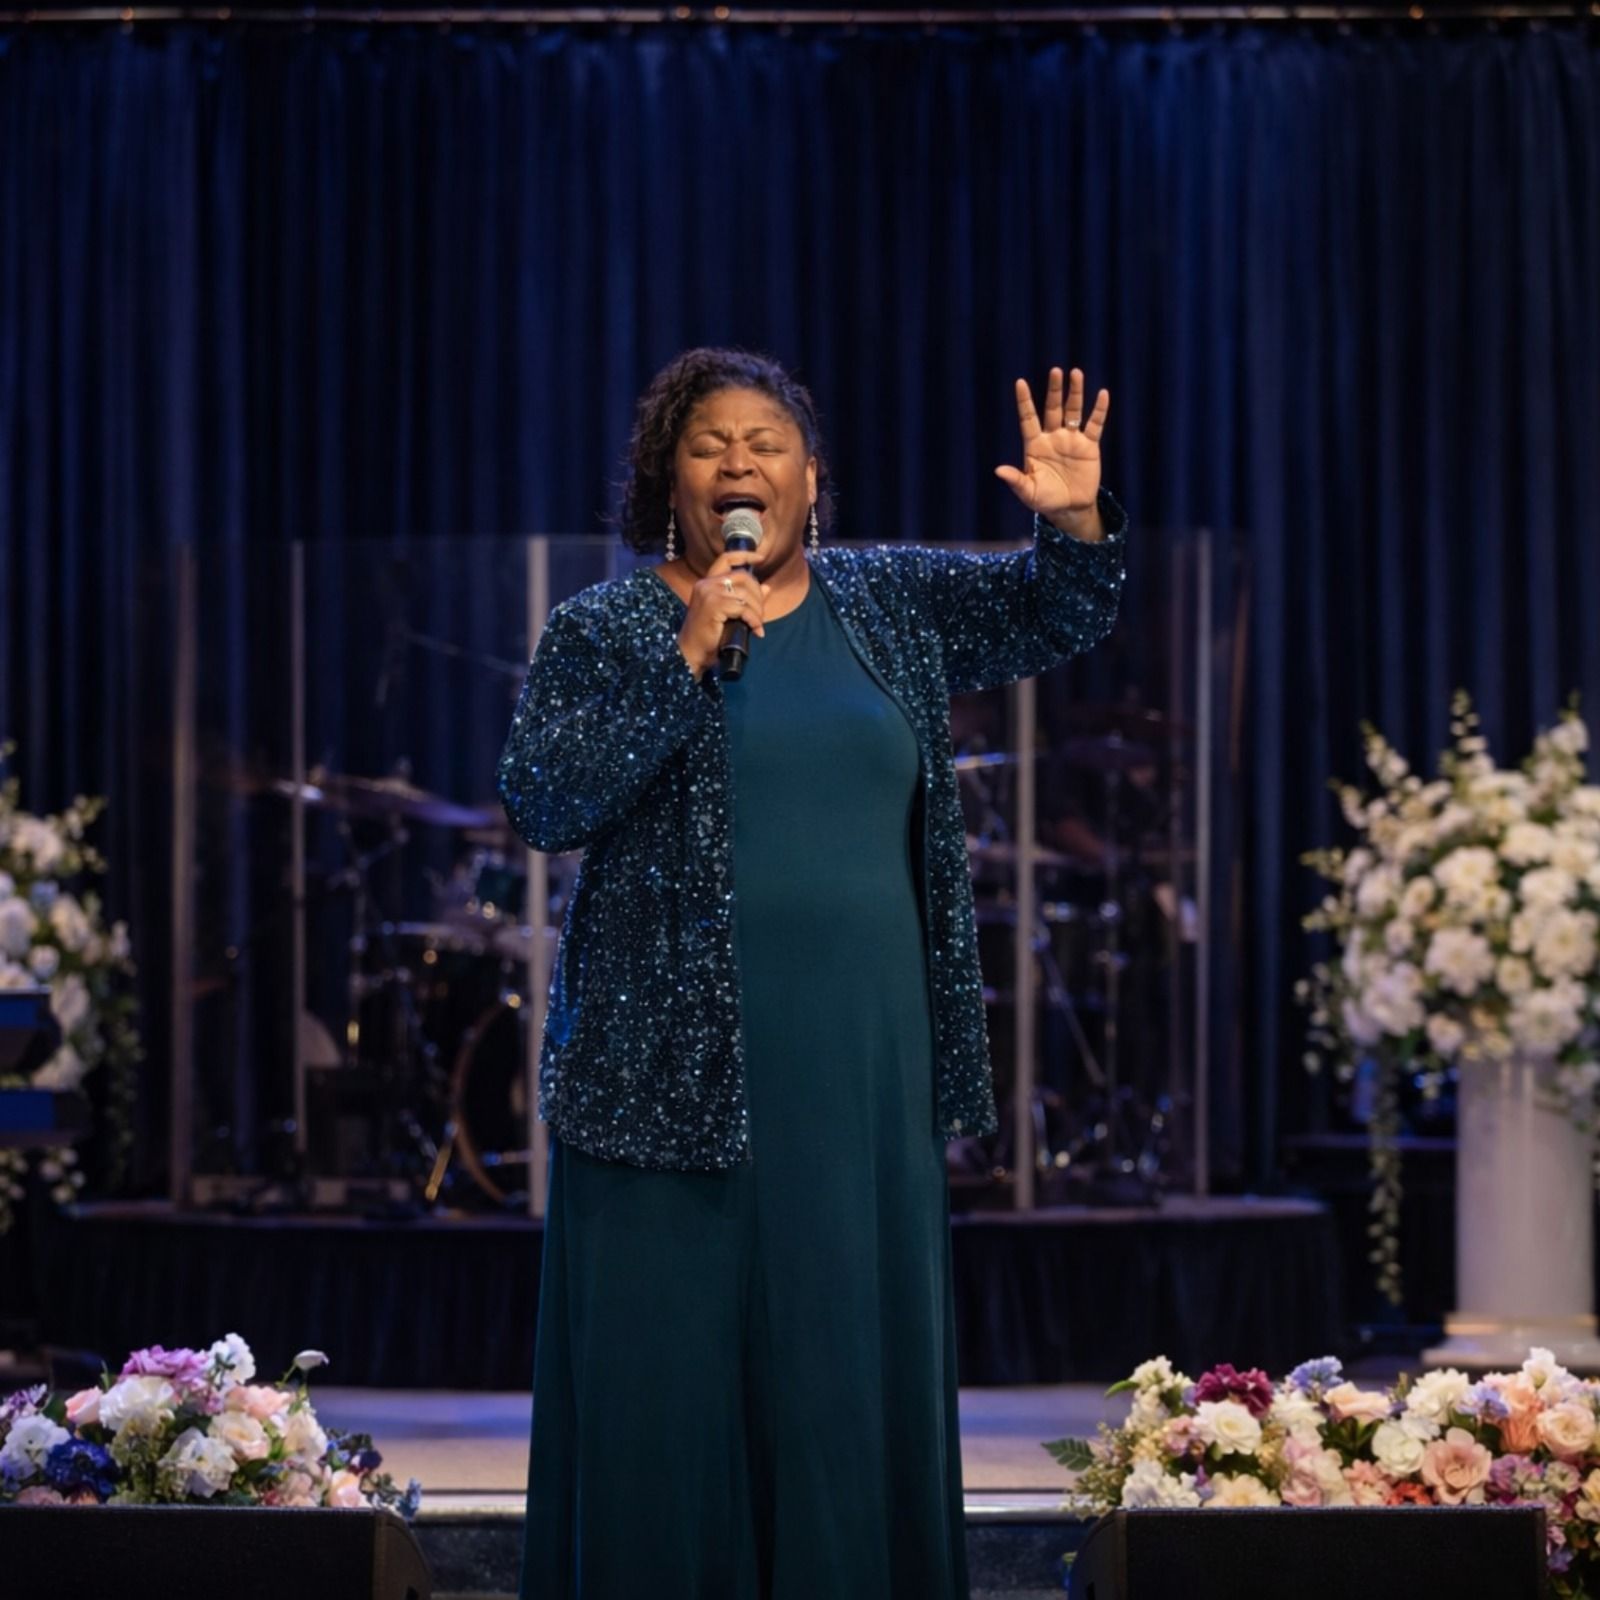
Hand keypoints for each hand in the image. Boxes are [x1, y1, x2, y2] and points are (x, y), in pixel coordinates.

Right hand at [677, 551, 769, 676]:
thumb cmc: (709, 635)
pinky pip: (743, 608)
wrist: (693, 653)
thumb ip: (746, 598)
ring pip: (745, 593)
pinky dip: (754, 619)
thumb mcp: (729, 613)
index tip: (761, 558)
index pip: (726, 559)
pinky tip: (756, 630)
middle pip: (743, 577)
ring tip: (758, 624)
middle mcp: (706, 584)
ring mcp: (709, 593)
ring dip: (757, 610)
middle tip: (760, 613)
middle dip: (757, 594)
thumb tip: (767, 587)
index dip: (745, 555)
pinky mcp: (713, 605)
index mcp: (707, 583)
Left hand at [994, 366, 1109, 537]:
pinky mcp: (1089, 446)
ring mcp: (1071, 439)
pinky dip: (1099, 410)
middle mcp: (1052, 437)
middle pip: (1053, 408)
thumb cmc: (1045, 500)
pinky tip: (1102, 394)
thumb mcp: (1028, 492)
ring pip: (1073, 411)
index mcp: (1035, 445)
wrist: (1070, 509)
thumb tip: (998, 470)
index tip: (1020, 382)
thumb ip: (1016, 480)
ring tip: (1076, 373)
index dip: (1024, 401)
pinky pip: (1095, 425)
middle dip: (1054, 390)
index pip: (1028, 418)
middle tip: (1055, 371)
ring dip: (1075, 393)